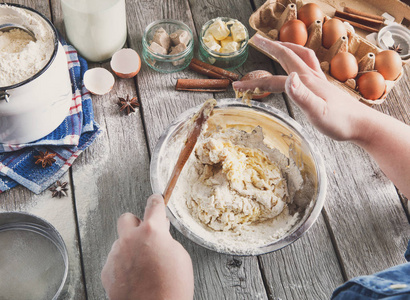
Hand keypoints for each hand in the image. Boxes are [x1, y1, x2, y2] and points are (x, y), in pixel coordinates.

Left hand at [101, 194, 193, 299]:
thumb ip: (166, 239)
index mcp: (152, 231)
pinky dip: (123, 264)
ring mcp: (117, 255)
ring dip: (130, 247)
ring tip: (143, 265)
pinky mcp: (108, 271)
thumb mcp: (180, 256)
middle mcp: (130, 239)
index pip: (153, 206)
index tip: (155, 199)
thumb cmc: (172, 288)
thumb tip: (159, 235)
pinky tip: (135, 276)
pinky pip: (115, 260)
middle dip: (136, 223)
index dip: (156, 201)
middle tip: (145, 234)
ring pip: (121, 241)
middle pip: (127, 218)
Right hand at [234, 34, 409, 197]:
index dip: (254, 83)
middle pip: (287, 54)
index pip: (273, 80)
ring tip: (275, 44)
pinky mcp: (323, 85)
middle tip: (255, 39)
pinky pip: (308, 63)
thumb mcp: (318, 113)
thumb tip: (288, 78)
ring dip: (286, 46)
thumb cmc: (340, 123)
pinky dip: (298, 56)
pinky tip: (297, 64)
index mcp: (306, 82)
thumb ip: (303, 96)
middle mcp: (311, 76)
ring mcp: (318, 79)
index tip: (237, 87)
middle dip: (270, 46)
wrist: (362, 125)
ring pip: (300, 54)